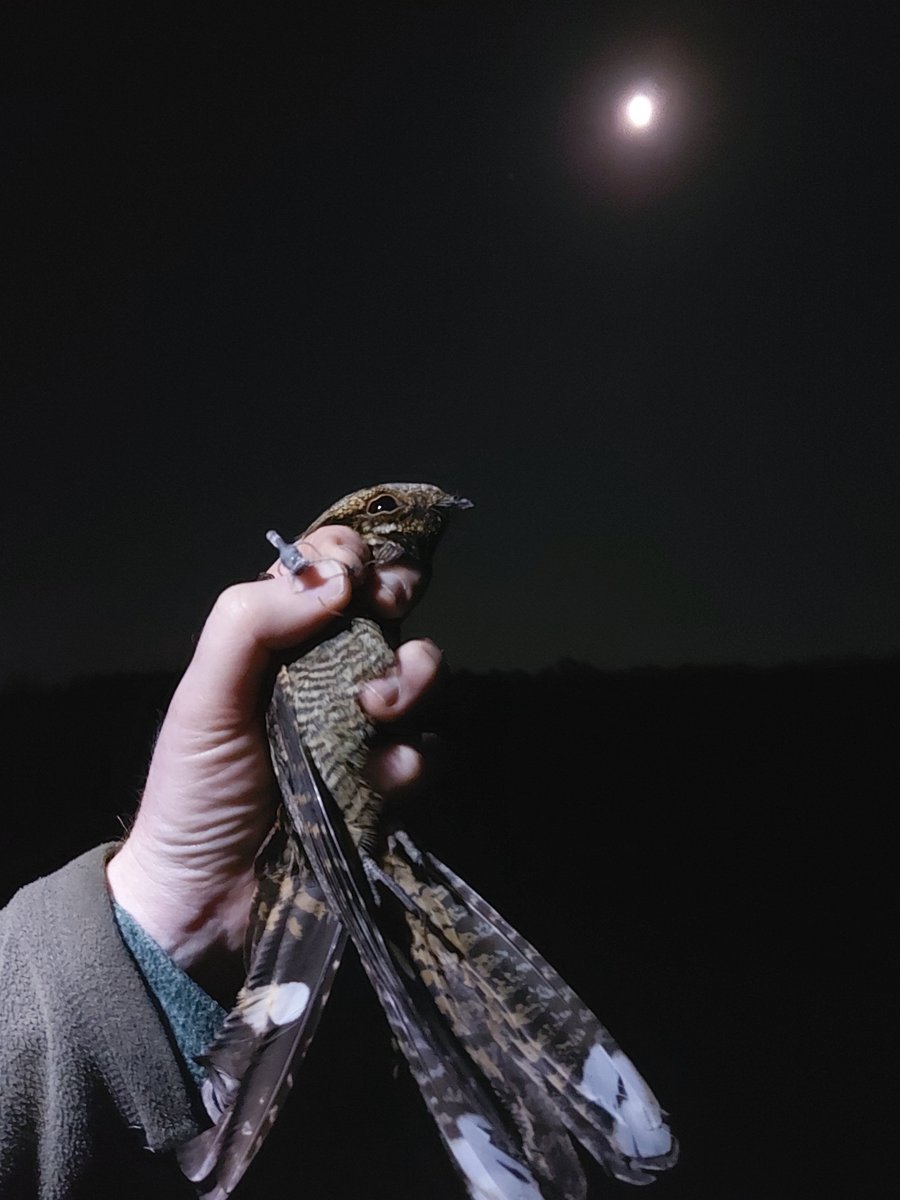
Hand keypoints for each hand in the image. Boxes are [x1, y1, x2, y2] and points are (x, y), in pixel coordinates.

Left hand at [106, 525, 441, 998]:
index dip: (348, 558)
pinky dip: (415, 758)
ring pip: (419, 671)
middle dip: (398, 593)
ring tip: (378, 710)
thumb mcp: (205, 697)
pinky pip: (428, 750)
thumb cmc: (196, 791)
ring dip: (413, 677)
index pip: (325, 570)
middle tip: (388, 607)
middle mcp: (324, 671)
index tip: (353, 575)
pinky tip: (385, 777)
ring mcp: (361, 727)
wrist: (207, 901)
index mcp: (276, 640)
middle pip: (387, 604)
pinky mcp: (388, 782)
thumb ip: (252, 622)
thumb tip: (338, 578)